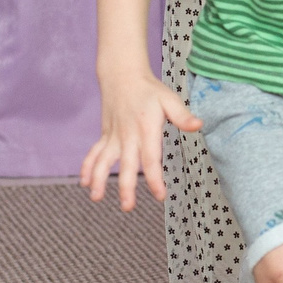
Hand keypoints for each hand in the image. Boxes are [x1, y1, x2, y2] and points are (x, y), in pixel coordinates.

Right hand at [80, 67, 201, 210]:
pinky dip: (87, 167)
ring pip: (103, 161)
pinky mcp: (105, 135)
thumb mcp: (169, 99)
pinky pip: (94, 153)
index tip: (160, 195)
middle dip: (126, 188)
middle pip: (126, 165)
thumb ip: (182, 115)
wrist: (122, 75)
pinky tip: (84, 182)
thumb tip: (198, 126)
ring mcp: (113, 136)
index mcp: (146, 129)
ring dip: (98, 179)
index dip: (154, 179)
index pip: (150, 159)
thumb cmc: (149, 89)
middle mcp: (127, 135)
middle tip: (127, 207)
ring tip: (96, 198)